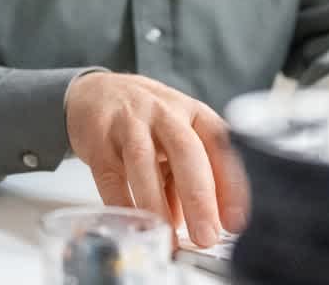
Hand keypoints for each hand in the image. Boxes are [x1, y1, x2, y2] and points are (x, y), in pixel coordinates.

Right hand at [65, 72, 248, 247]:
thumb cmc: (143, 119)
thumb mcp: (172, 139)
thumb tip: (198, 225)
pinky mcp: (97, 137)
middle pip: (185, 150)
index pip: (220, 145)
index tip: (236, 221)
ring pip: (143, 160)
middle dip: (198, 196)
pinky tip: (132, 224)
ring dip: (157, 203)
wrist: (92, 91)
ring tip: (167, 236)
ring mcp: (128, 121)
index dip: (232, 184)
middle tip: (206, 235)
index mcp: (191, 112)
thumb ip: (185, 178)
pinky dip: (122, 203)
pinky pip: (110, 174)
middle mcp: (163, 112)